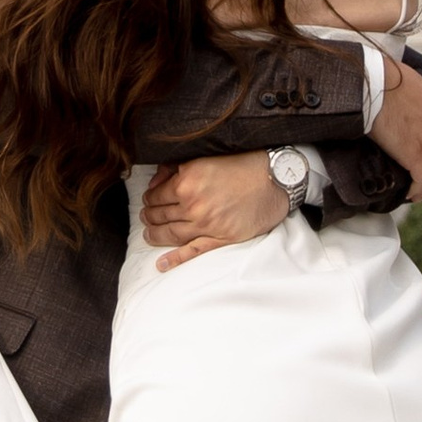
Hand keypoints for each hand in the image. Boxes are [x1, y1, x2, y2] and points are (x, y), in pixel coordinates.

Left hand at [143, 153, 290, 271]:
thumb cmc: (243, 164)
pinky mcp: (221, 239)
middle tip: (147, 215)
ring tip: (149, 233)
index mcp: (187, 182)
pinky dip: (175, 259)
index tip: (150, 198)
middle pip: (160, 215)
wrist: (275, 179)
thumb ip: (176, 168)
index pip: (156, 195)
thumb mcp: (205, 157)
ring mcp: (206, 225)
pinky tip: (162, 264)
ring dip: (155, 234)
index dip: (150, 197)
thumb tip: (155, 181)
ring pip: (170, 234)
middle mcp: (193, 205)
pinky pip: (193, 251)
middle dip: (150, 215)